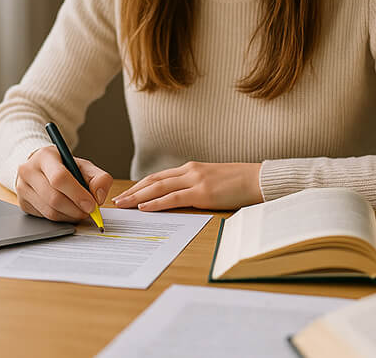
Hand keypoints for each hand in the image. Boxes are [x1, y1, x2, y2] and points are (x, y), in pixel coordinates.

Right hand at [16, 146, 112, 222]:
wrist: (42, 168)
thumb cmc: (65, 167)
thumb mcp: (84, 166)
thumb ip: (99, 178)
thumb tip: (99, 197)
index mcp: (45, 156)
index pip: (59, 178)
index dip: (77, 194)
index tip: (91, 204)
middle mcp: (29, 170)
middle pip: (54, 198)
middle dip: (76, 209)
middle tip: (88, 211)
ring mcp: (22, 187)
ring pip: (50, 211)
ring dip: (70, 216)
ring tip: (80, 211)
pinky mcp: (22, 203)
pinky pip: (45, 217)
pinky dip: (61, 219)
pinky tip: (67, 211)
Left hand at [112, 161, 261, 211]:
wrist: (259, 179)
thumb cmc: (240, 183)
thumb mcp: (213, 180)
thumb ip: (196, 185)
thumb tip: (182, 198)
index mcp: (191, 168)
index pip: (158, 176)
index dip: (140, 185)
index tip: (127, 193)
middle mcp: (190, 171)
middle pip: (153, 181)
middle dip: (133, 191)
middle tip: (116, 200)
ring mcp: (195, 181)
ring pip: (158, 188)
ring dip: (137, 197)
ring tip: (123, 204)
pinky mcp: (202, 193)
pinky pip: (173, 198)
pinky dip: (156, 203)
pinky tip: (144, 208)